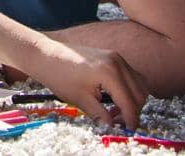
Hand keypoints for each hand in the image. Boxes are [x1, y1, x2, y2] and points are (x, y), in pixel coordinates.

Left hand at [27, 41, 149, 131]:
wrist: (44, 54)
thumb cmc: (59, 75)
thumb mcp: (80, 100)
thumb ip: (101, 115)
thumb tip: (113, 129)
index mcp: (110, 73)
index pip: (130, 102)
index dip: (130, 120)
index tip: (127, 131)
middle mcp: (117, 62)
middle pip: (140, 94)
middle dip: (132, 111)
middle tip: (118, 122)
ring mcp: (116, 57)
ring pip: (138, 84)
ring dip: (132, 100)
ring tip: (114, 111)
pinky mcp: (112, 57)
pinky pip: (130, 76)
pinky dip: (127, 89)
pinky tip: (112, 99)